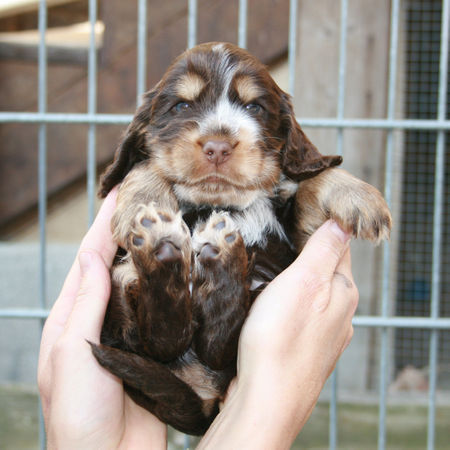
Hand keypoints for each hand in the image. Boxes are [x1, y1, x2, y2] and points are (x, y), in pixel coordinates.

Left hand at [37, 189, 166, 449]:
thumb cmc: (79, 415)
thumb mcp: (73, 353)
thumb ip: (85, 303)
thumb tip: (91, 254)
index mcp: (73, 315)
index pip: (90, 257)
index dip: (104, 223)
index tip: (121, 191)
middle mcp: (98, 317)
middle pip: (113, 263)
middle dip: (126, 231)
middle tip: (150, 202)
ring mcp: (124, 330)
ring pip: (137, 282)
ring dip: (147, 254)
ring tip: (167, 227)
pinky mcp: (148, 346)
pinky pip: (157, 309)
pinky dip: (164, 286)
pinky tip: (179, 273)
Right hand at [198, 220, 358, 448]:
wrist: (266, 399)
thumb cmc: (280, 339)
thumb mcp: (304, 281)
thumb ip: (324, 250)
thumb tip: (344, 223)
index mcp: (344, 292)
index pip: (339, 247)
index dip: (321, 228)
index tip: (300, 217)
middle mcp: (341, 315)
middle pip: (327, 272)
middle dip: (308, 256)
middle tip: (280, 243)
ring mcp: (325, 336)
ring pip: (313, 297)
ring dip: (298, 284)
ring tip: (274, 275)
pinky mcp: (306, 352)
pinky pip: (302, 319)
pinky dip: (291, 308)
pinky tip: (275, 311)